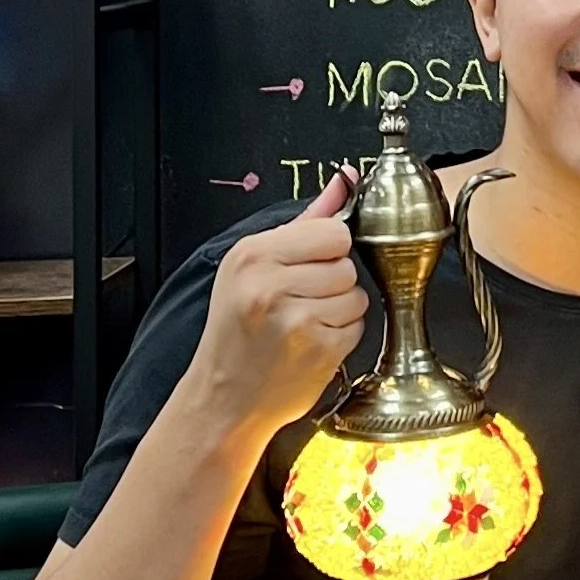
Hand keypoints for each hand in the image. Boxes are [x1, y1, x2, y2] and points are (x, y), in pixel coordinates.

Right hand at [193, 174, 369, 441]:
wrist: (223, 400)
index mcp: (252, 256)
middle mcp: (269, 285)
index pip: (332, 231)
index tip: (307, 266)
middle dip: (333, 281)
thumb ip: (305, 222)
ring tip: (305, 323)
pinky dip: (341, 335)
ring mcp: (295, 320)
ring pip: (356, 294)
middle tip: (300, 300)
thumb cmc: (237, 333)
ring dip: (340, 310)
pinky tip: (311, 343)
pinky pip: (357, 326)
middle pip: (346, 263)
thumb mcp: (253, 268)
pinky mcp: (318, 351)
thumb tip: (346, 179)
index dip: (328, 249)